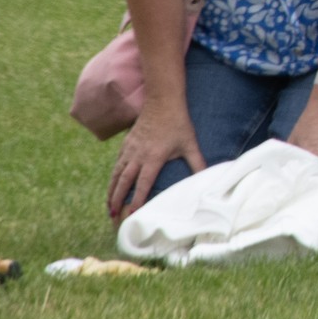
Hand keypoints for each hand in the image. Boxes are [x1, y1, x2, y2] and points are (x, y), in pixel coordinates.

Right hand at [108, 98, 204, 221]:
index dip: (137, 200)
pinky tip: (112, 185)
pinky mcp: (126, 144)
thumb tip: (209, 177)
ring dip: (111, 191)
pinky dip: (113, 177)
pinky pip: (117, 164)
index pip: (143, 184)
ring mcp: (129, 150)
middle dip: (117, 200)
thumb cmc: (178, 123)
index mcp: (154, 158)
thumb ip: (198, 163)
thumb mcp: (190, 144)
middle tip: (113, 217)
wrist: (162, 101)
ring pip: (116, 174)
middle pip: (123, 182)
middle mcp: (138, 156)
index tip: (131, 214)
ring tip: (108, 207)